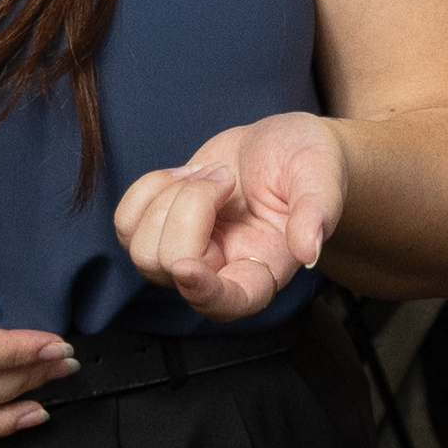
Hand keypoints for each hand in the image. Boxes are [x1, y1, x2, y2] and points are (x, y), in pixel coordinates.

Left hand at [115, 113, 343, 321]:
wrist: (282, 144)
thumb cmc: (308, 163)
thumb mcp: (322, 178)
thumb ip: (318, 212)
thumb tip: (309, 251)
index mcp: (263, 270)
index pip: (228, 303)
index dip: (202, 293)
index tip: (186, 267)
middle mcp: (221, 270)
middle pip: (171, 265)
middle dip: (190, 207)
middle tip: (226, 176)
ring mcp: (186, 252)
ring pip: (142, 250)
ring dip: (167, 198)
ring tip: (207, 174)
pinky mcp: (161, 229)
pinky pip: (126, 225)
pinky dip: (146, 190)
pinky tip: (182, 175)